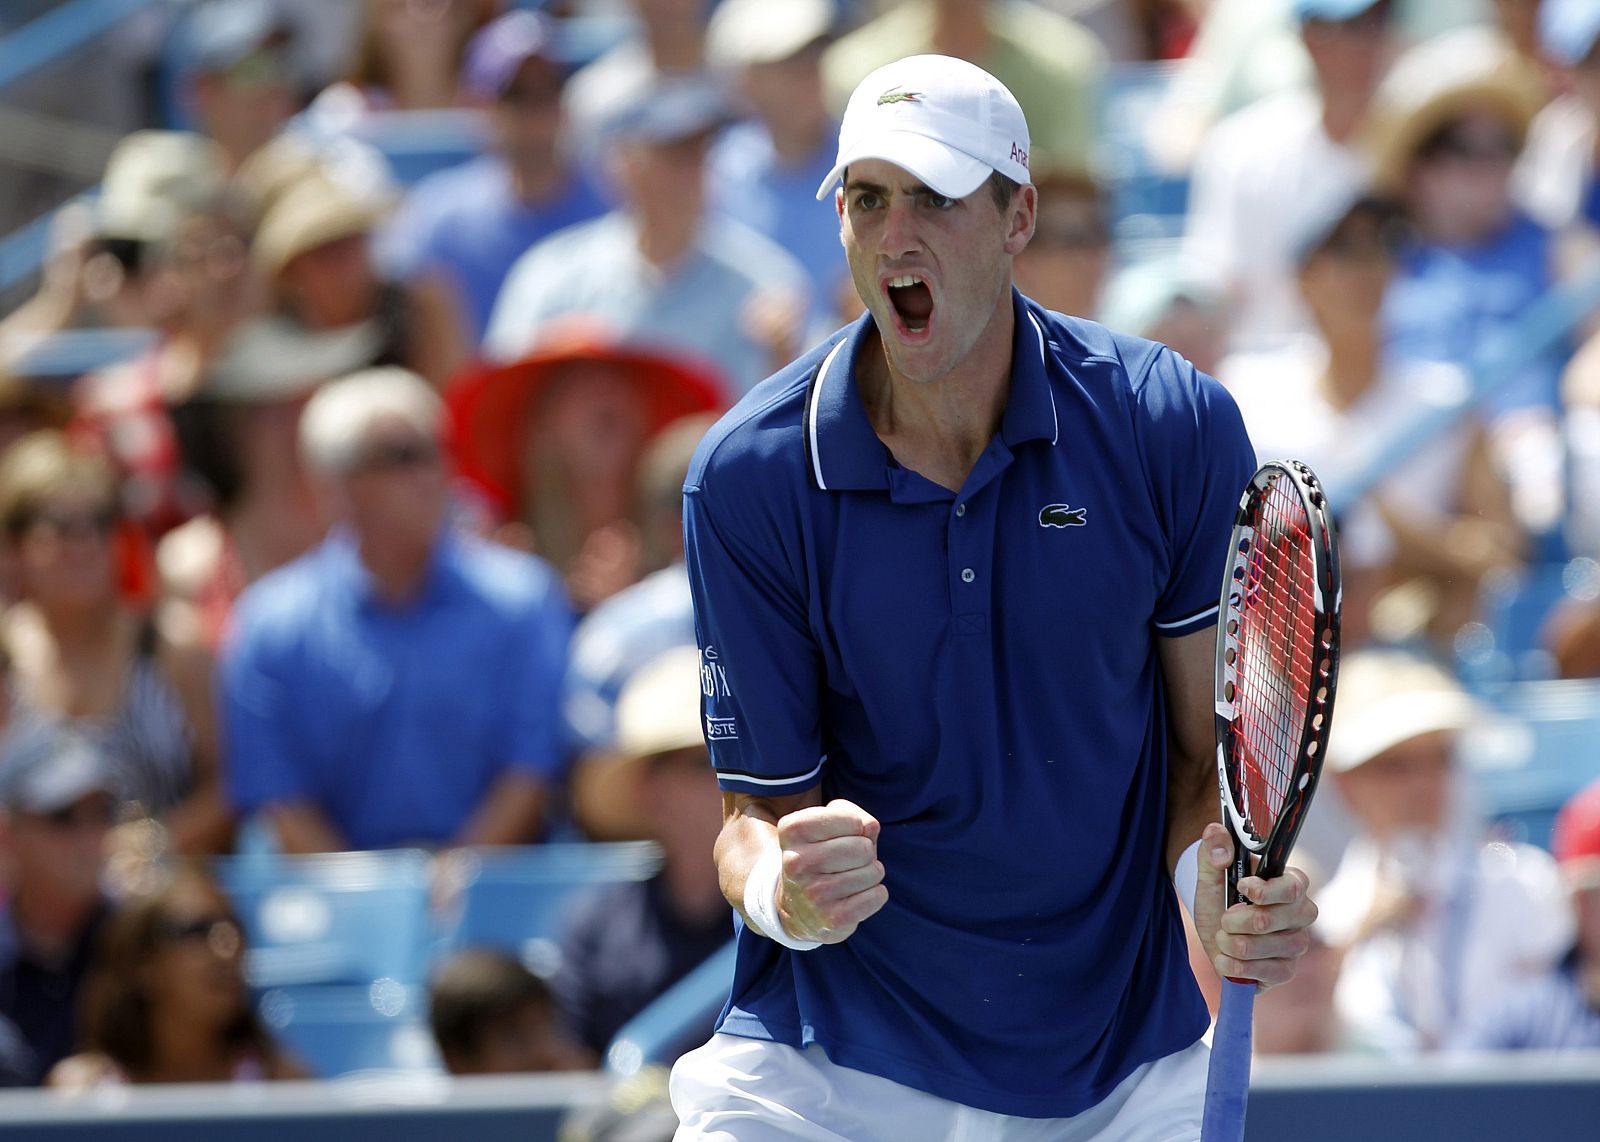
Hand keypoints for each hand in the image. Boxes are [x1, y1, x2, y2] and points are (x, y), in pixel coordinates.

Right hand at [774, 798, 887, 943]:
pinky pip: (877, 895)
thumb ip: (853, 815)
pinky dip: (874, 894)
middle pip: (864, 847)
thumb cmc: (820, 855)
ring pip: (874, 871)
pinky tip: (853, 897)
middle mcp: (797, 862)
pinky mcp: (832, 919)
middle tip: (847, 862)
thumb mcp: (827, 825)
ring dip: (869, 874)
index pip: (853, 820)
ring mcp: (814, 893)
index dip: (856, 827)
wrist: (795, 908)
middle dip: (865, 852)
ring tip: (848, 880)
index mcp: (792, 831)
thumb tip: (870, 828)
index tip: (840, 838)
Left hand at [1192, 822, 1315, 989]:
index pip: (1292, 888)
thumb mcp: (1211, 870)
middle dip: (1232, 920)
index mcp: (1292, 883)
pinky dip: (1233, 966)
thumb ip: (1212, 848)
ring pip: (1257, 948)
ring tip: (1224, 936)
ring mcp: (1296, 945)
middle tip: (1224, 917)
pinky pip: (1261, 974)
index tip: (1241, 887)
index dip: (1262, 891)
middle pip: (1267, 920)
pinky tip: (1228, 957)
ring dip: (1229, 942)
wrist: (1216, 926)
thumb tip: (1215, 832)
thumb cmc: (1222, 893)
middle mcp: (1302, 914)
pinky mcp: (1285, 970)